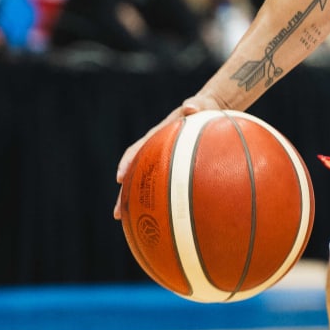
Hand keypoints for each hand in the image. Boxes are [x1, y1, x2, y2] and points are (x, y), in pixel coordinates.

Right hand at [113, 92, 226, 217]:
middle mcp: (157, 150)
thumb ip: (198, 104)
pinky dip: (166, 202)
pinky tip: (170, 221)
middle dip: (124, 194)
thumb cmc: (206, 107)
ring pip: (149, 184)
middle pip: (136, 174)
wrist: (213, 111)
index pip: (137, 149)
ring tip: (133, 225)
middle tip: (117, 214)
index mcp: (158, 135)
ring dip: (140, 203)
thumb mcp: (203, 104)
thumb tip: (191, 106)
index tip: (120, 179)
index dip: (127, 163)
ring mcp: (165, 161)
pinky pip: (168, 186)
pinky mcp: (176, 169)